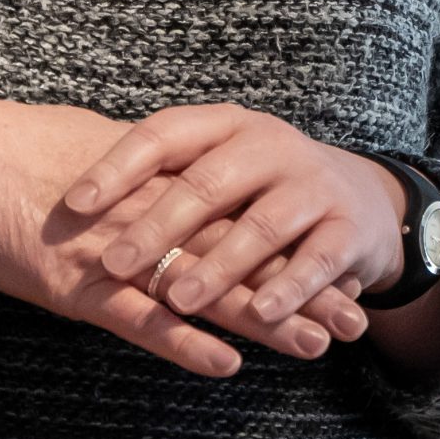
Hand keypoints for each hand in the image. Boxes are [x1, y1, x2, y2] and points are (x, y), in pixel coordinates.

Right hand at [0, 96, 368, 376]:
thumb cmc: (22, 151)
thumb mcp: (97, 149)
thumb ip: (143, 167)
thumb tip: (173, 167)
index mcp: (160, 181)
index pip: (242, 216)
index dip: (291, 243)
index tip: (338, 263)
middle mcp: (152, 215)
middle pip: (241, 254)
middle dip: (299, 287)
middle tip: (353, 316)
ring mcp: (121, 254)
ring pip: (207, 290)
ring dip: (264, 319)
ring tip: (316, 344)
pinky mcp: (84, 288)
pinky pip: (144, 321)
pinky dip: (185, 343)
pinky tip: (226, 364)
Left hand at [63, 103, 409, 329]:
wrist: (365, 198)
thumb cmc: (264, 186)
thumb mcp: (219, 164)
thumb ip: (164, 176)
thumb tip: (74, 198)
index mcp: (227, 124)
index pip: (163, 135)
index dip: (116, 168)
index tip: (74, 204)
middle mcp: (270, 146)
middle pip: (207, 184)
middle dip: (159, 227)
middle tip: (113, 263)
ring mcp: (312, 186)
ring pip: (260, 227)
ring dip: (220, 267)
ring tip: (181, 298)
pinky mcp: (347, 230)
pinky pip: (316, 261)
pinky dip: (289, 289)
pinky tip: (264, 314)